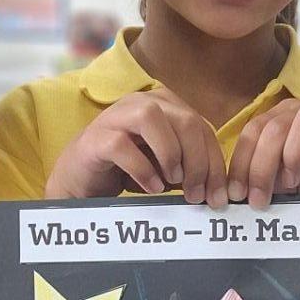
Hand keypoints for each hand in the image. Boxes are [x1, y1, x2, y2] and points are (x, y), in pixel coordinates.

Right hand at [45, 92, 227, 204]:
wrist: (80, 177)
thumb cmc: (128, 169)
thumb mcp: (167, 167)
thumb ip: (191, 169)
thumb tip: (219, 191)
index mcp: (166, 105)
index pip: (202, 128)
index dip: (215, 163)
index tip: (219, 197)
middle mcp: (143, 102)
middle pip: (185, 121)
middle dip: (198, 162)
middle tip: (197, 195)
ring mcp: (116, 116)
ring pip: (153, 119)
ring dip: (171, 154)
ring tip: (173, 182)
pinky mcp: (96, 138)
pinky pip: (123, 146)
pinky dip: (142, 169)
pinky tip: (151, 188)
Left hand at [228, 101, 299, 209]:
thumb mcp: (288, 186)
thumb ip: (265, 183)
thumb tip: (237, 195)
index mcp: (283, 120)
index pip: (253, 130)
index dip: (241, 161)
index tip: (236, 195)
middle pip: (275, 125)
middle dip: (261, 165)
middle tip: (259, 201)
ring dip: (292, 152)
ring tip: (291, 183)